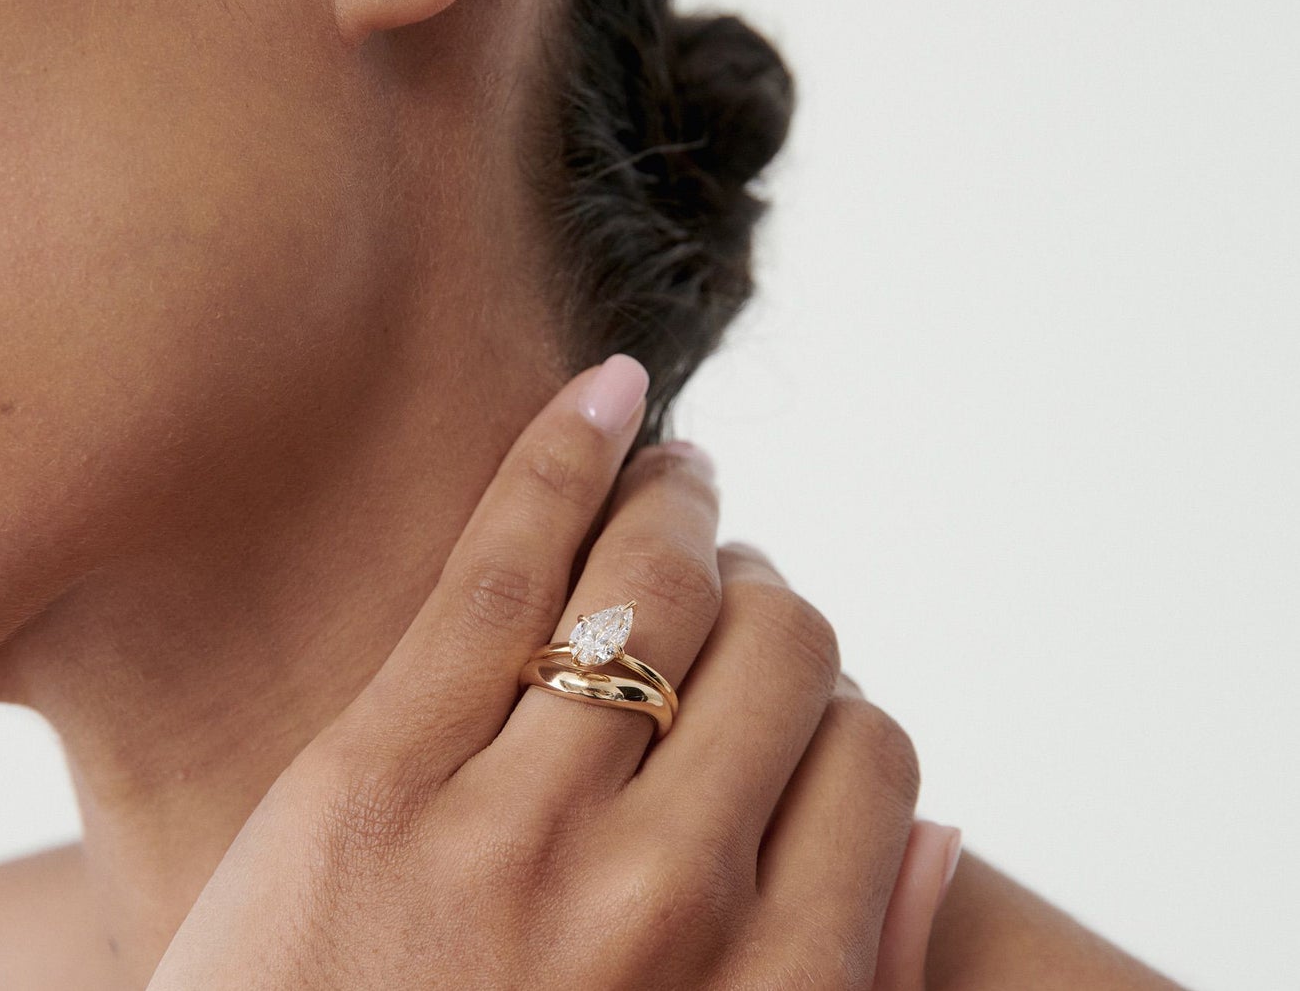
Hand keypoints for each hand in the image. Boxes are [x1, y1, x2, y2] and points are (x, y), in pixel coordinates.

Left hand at [149, 356, 957, 988]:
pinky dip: (571, 452)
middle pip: (784, 649)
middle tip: (730, 576)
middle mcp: (659, 909)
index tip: (781, 680)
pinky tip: (611, 391)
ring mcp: (512, 833)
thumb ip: (849, 985)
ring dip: (685, 503)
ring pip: (659, 586)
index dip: (836, 698)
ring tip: (678, 478)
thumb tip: (949, 832)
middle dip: (772, 595)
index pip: (872, 759)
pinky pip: (506, 564)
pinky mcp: (374, 775)